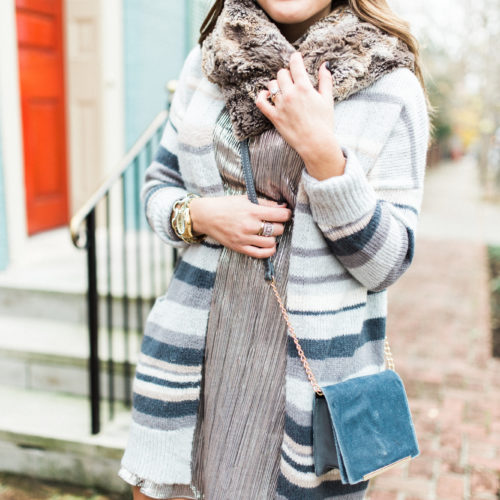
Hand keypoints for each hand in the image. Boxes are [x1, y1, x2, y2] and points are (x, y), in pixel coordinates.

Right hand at [189, 195, 291, 257]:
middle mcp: (249, 225)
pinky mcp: (240, 248)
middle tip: (275, 223)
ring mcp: (244, 238)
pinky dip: (269, 251)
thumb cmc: (226, 205)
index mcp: (252, 211)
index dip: (287, 214)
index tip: (285, 214)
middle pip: (278, 230)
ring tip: (269, 233)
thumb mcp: (246, 198)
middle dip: (279, 225)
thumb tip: (283, 207)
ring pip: (271, 242)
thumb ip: (265, 203)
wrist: (206, 216)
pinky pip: (260, 254)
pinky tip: (269, 245)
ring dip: (274, 237)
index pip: (280, 216)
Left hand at [255, 52, 345, 179]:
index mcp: (304, 88)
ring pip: (271, 85)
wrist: (315, 143)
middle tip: (292, 80)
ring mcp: (280, 105)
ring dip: (276, 84)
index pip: (295, 65)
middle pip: (282, 74)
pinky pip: (261, 102)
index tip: (296, 58)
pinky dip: (261, 96)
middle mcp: (290, 94)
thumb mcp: (328, 99)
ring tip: (283, 89)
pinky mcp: (274, 116)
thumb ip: (325, 80)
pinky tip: (266, 95)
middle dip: (287, 74)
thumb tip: (324, 65)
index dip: (295, 58)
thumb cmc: (324, 123)